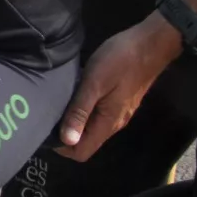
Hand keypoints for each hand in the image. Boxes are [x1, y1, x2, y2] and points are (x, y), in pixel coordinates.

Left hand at [56, 13, 182, 161]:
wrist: (151, 43)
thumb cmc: (121, 60)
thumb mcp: (95, 83)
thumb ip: (80, 111)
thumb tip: (66, 140)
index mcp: (108, 123)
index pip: (81, 152)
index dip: (61, 147)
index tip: (44, 128)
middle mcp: (114, 123)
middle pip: (85, 141)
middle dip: (63, 133)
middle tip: (45, 112)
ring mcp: (118, 112)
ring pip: (90, 127)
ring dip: (73, 119)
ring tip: (55, 102)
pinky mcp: (119, 100)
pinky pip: (96, 113)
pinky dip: (82, 109)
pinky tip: (72, 92)